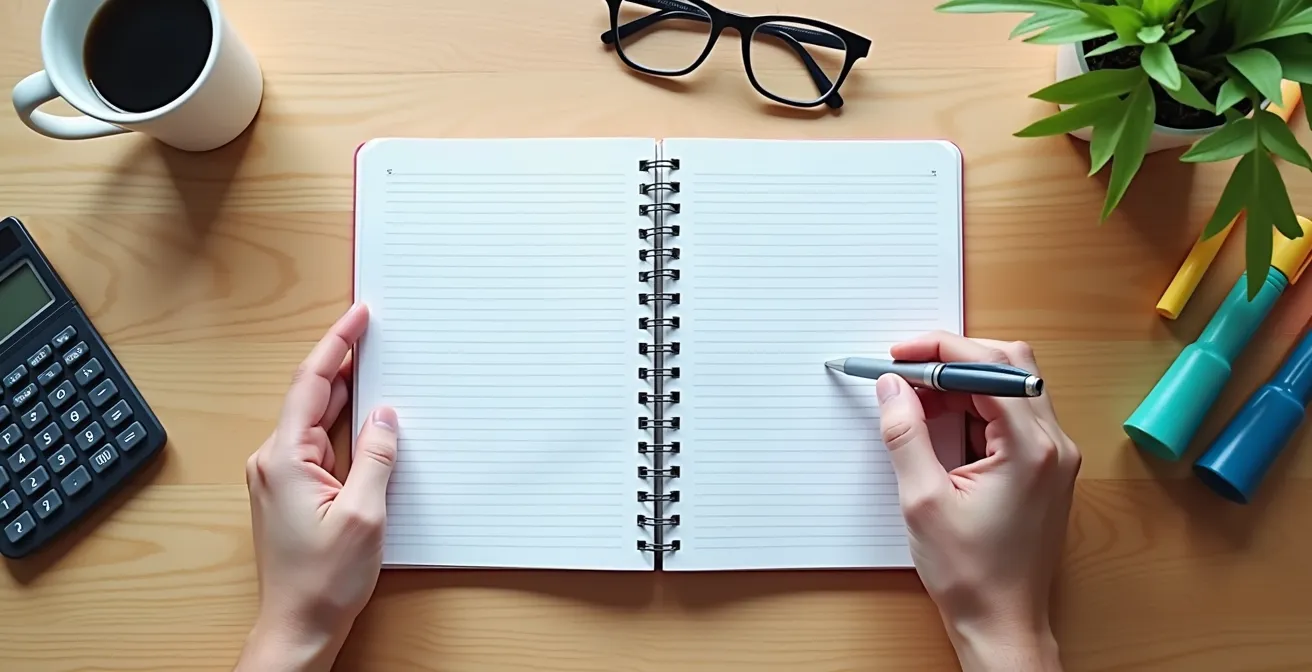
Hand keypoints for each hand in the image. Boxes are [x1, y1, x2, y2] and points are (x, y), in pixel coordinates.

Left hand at [234, 304, 399, 671]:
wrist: (297, 627)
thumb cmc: (324, 581)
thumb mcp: (365, 513)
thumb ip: (376, 456)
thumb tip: (385, 415)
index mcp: (285, 458)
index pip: (312, 383)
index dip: (336, 344)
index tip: (358, 316)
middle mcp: (273, 461)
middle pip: (312, 396)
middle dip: (343, 362)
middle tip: (375, 333)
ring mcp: (278, 477)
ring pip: (316, 420)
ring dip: (345, 395)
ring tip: (377, 368)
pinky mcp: (289, 492)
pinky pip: (317, 444)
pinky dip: (342, 426)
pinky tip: (365, 420)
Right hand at [875, 332, 1078, 671]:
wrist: (1003, 623)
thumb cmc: (971, 576)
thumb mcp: (922, 500)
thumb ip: (905, 435)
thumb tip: (891, 387)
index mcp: (1030, 449)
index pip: (988, 367)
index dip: (937, 351)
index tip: (898, 355)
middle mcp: (1054, 445)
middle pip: (1008, 364)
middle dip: (952, 357)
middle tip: (906, 370)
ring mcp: (1055, 456)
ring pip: (1013, 385)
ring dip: (964, 380)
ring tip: (917, 398)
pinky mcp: (1046, 467)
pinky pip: (1015, 413)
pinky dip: (976, 405)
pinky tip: (941, 422)